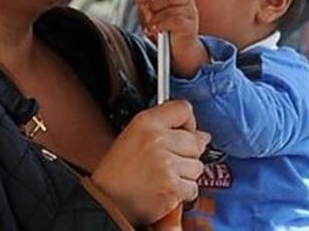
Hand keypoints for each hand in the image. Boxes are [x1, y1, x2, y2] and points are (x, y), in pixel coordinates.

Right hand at [91, 100, 209, 223]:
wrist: (107, 200)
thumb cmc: (117, 171)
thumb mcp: (133, 134)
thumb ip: (165, 126)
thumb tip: (202, 135)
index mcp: (146, 122)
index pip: (184, 109)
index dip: (187, 122)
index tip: (183, 132)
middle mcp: (158, 140)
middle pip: (196, 141)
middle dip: (188, 153)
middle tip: (168, 161)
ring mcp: (167, 165)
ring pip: (197, 166)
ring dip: (186, 174)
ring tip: (164, 175)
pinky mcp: (172, 188)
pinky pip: (193, 187)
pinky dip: (183, 192)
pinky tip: (165, 188)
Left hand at [136, 0, 208, 77]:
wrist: (181, 53)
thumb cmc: (167, 33)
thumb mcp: (152, 18)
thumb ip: (145, 5)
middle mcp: (186, 1)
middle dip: (154, 6)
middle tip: (151, 18)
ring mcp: (189, 12)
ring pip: (166, 8)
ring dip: (155, 20)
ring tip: (154, 29)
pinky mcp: (189, 25)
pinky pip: (169, 20)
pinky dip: (159, 26)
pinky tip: (158, 32)